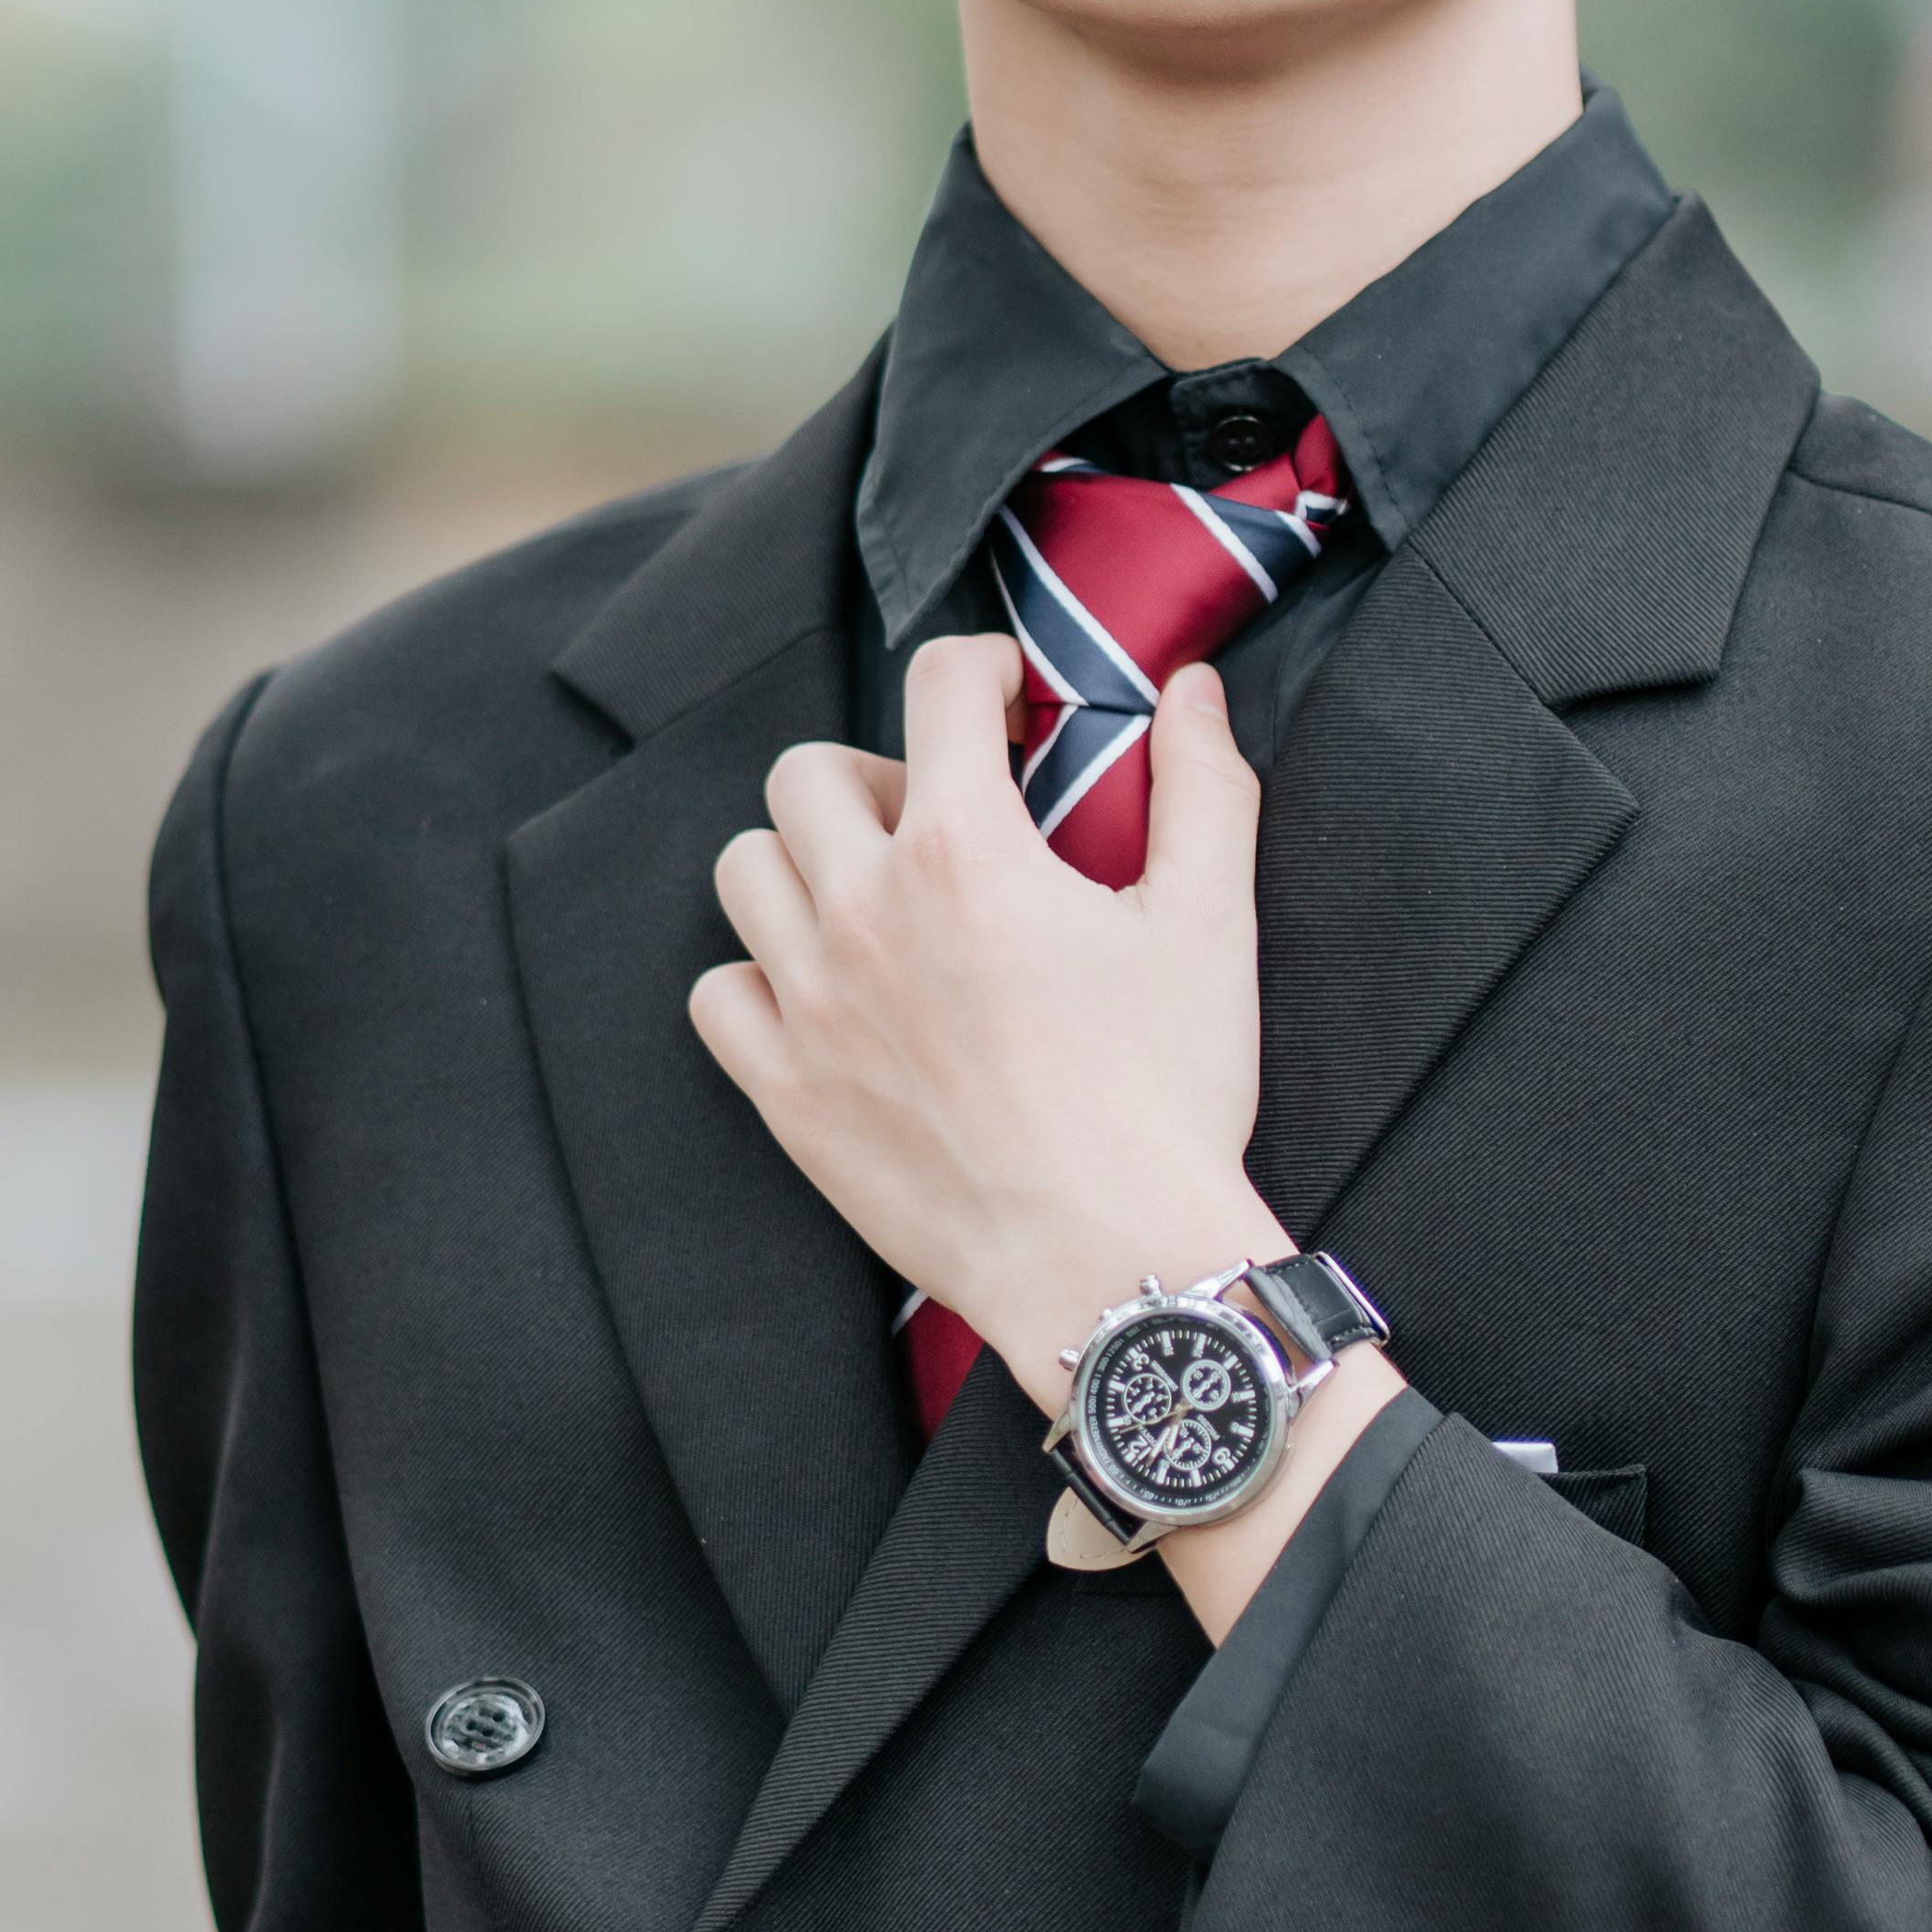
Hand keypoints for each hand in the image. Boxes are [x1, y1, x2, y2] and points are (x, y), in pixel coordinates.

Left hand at [691, 634, 1269, 1401]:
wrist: (1113, 1261)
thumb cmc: (1168, 1097)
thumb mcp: (1212, 923)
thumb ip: (1204, 788)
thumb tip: (1195, 691)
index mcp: (964, 850)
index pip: (936, 687)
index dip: (981, 670)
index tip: (1008, 702)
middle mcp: (864, 912)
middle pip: (806, 771)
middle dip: (877, 771)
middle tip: (939, 817)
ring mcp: (811, 1006)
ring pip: (746, 870)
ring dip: (803, 861)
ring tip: (873, 899)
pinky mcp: (787, 1094)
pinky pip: (718, 995)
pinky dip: (758, 978)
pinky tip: (826, 994)